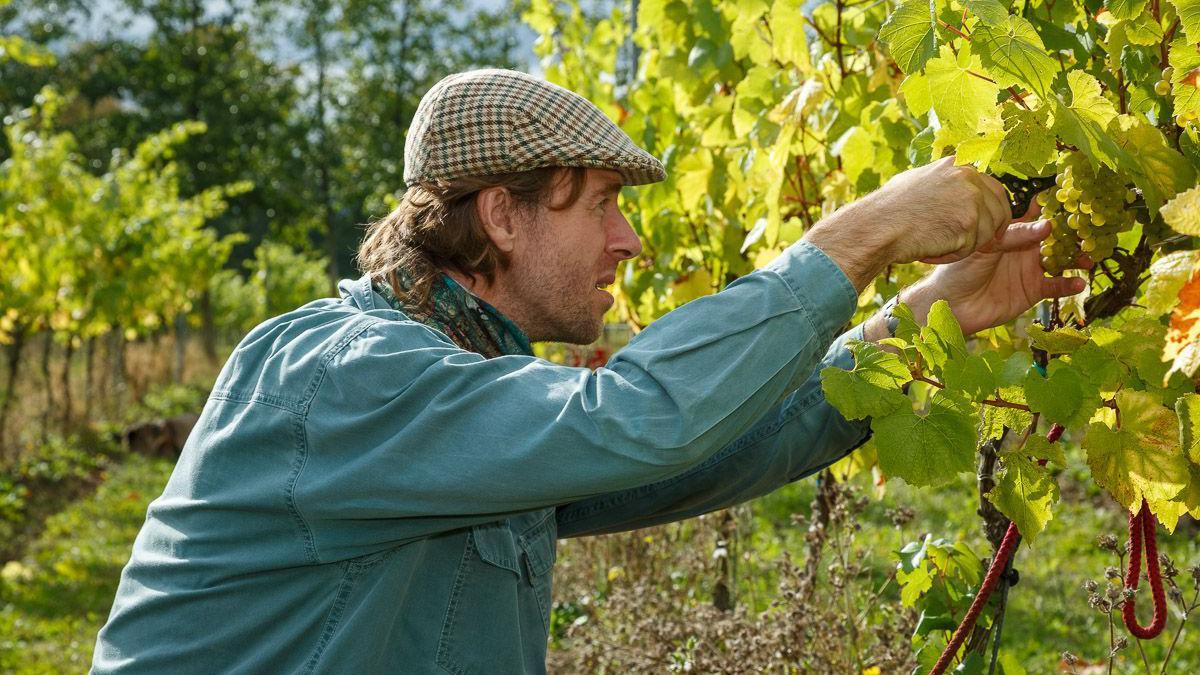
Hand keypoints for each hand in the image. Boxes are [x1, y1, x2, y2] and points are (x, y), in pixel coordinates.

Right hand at [803, 156, 1011, 290]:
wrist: (877, 226)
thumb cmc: (887, 209)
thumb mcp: (916, 182)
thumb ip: (941, 182)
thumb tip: (951, 186)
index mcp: (957, 165)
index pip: (993, 188)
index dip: (993, 210)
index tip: (991, 225)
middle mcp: (967, 176)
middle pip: (999, 209)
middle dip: (993, 229)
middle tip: (979, 244)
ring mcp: (970, 198)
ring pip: (987, 231)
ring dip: (966, 244)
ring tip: (936, 244)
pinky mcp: (968, 222)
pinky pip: (971, 247)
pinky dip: (953, 254)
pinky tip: (931, 249)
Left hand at [899, 204, 1090, 335]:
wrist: (951, 304)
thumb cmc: (959, 269)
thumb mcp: (986, 246)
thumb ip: (1015, 235)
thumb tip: (1048, 225)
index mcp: (1012, 230)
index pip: (1038, 213)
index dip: (1056, 205)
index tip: (1078, 195)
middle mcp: (1026, 246)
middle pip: (1057, 236)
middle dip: (1075, 232)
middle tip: (1094, 228)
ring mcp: (1031, 268)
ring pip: (1062, 259)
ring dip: (1078, 257)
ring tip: (1090, 257)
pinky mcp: (1033, 290)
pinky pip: (1056, 286)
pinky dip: (1069, 284)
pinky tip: (1079, 282)